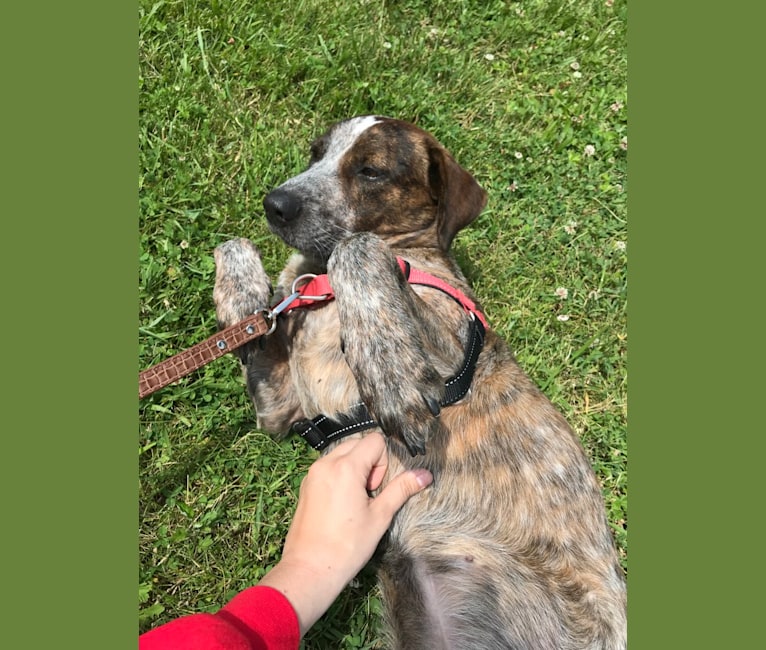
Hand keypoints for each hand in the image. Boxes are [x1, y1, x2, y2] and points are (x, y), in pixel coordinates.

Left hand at [258, 432, 432, 635]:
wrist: (309, 569)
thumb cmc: (347, 546)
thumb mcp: (380, 516)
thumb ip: (401, 489)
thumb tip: (425, 475)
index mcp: (346, 468)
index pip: (374, 441)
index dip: (383, 463)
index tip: (376, 489)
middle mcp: (326, 464)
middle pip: (357, 443)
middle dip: (369, 462)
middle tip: (368, 494)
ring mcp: (313, 473)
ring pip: (341, 453)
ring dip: (354, 467)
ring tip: (354, 500)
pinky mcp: (306, 484)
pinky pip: (328, 466)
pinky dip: (339, 475)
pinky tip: (341, 504)